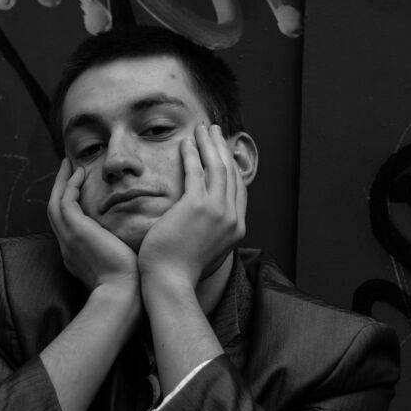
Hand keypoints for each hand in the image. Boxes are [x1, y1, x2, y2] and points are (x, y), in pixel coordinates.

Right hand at [47, 159, 139, 292]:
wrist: (123, 293)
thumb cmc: (130, 285)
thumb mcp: (122, 266)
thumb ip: (121, 253)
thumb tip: (137, 245)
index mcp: (76, 257)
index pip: (67, 228)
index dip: (70, 208)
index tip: (79, 191)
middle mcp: (67, 247)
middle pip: (55, 213)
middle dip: (60, 190)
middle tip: (67, 170)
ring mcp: (68, 239)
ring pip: (55, 204)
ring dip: (61, 182)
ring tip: (69, 164)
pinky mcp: (75, 230)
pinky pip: (65, 201)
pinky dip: (70, 185)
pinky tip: (80, 172)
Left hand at [137, 124, 246, 289]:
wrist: (171, 282)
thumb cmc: (181, 272)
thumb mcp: (207, 252)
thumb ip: (213, 235)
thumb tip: (208, 228)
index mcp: (236, 229)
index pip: (238, 190)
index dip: (232, 167)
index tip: (223, 152)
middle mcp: (232, 217)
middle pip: (230, 173)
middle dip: (222, 148)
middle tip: (214, 131)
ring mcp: (217, 211)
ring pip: (217, 167)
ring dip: (209, 143)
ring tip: (202, 128)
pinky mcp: (196, 206)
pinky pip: (196, 171)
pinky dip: (192, 154)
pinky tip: (186, 142)